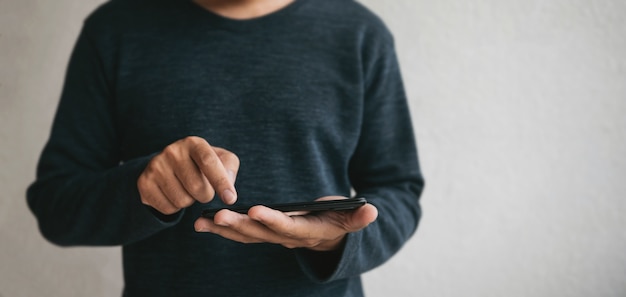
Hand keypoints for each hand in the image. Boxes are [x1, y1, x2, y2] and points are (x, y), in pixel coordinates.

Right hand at [137, 136, 239, 214]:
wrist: (169, 165)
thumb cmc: (202, 163)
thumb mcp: (220, 159)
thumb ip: (229, 168)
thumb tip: (228, 188)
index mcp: (193, 143)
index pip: (209, 162)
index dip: (221, 182)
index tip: (230, 199)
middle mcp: (172, 151)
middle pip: (197, 187)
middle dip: (205, 195)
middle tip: (202, 189)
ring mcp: (156, 167)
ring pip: (182, 201)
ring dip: (190, 201)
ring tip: (186, 189)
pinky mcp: (145, 183)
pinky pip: (168, 208)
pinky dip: (175, 207)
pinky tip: (173, 194)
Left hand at [194, 196, 377, 250]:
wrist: (329, 238)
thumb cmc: (339, 221)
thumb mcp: (351, 219)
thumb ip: (358, 218)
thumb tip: (372, 210)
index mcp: (308, 232)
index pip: (289, 228)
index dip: (274, 221)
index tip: (256, 210)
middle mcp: (287, 238)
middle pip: (260, 234)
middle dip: (238, 225)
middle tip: (217, 215)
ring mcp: (273, 238)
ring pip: (245, 236)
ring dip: (223, 229)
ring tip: (200, 221)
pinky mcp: (263, 233)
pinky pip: (240, 233)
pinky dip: (221, 229)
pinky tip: (201, 222)